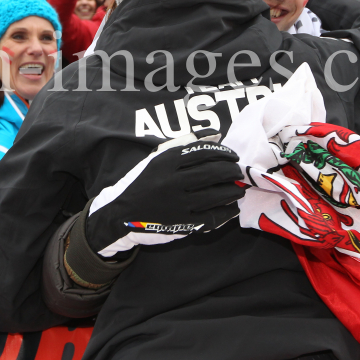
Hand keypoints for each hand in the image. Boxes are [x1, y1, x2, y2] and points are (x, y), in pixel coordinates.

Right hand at [86, 134, 244, 258]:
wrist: (120, 213)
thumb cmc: (142, 181)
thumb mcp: (157, 157)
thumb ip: (185, 144)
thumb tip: (216, 136)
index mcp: (167, 161)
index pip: (205, 152)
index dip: (224, 153)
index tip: (233, 156)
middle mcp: (173, 181)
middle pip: (214, 173)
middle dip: (232, 172)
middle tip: (238, 172)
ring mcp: (178, 203)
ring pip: (217, 195)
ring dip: (233, 191)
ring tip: (238, 189)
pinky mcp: (182, 223)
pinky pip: (212, 217)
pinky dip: (226, 212)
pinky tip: (231, 207)